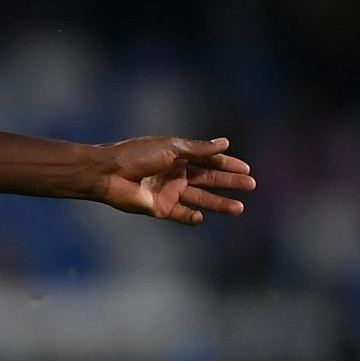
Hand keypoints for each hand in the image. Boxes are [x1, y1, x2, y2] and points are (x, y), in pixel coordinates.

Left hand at [92, 136, 254, 224]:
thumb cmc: (136, 155)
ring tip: (239, 208)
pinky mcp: (159, 208)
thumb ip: (199, 149)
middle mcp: (176, 174)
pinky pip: (180, 215)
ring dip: (219, 203)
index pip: (209, 160)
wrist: (108, 173)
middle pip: (209, 179)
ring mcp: (169, 192)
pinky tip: (201, 217)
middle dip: (230, 183)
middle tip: (251, 185)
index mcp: (179, 156)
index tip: (247, 169)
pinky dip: (191, 218)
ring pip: (200, 199)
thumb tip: (225, 143)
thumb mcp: (171, 148)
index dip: (228, 164)